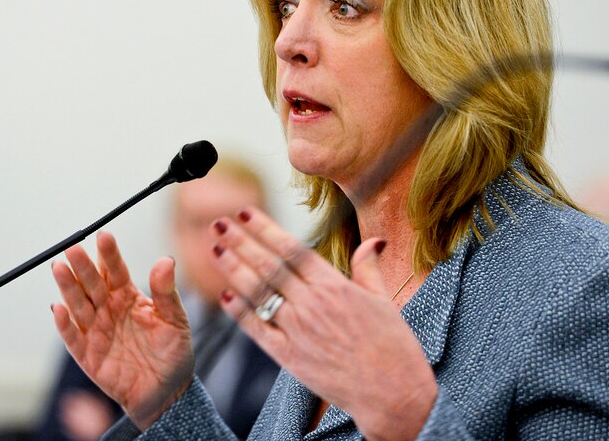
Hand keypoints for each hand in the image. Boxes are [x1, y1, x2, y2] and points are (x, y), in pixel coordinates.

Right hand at [51, 231, 193, 428]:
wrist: (168, 393)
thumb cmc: (172, 353)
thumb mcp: (176, 319)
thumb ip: (166, 291)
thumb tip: (166, 260)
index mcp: (128, 296)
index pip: (116, 270)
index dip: (109, 254)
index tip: (104, 236)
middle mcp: (108, 309)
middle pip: (92, 283)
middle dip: (83, 266)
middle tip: (74, 248)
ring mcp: (96, 331)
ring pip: (78, 305)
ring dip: (68, 287)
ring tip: (60, 268)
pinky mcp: (88, 355)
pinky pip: (73, 338)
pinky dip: (64, 324)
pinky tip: (58, 308)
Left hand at [211, 208, 436, 440]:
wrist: (393, 395)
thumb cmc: (393, 348)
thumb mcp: (384, 301)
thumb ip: (368, 268)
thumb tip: (373, 241)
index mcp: (335, 286)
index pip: (292, 249)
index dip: (265, 228)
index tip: (245, 212)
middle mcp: (313, 305)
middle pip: (268, 266)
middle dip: (240, 242)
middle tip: (219, 223)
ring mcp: (298, 331)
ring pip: (258, 294)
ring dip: (233, 269)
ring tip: (215, 248)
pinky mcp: (290, 358)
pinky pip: (258, 330)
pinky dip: (239, 312)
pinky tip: (225, 295)